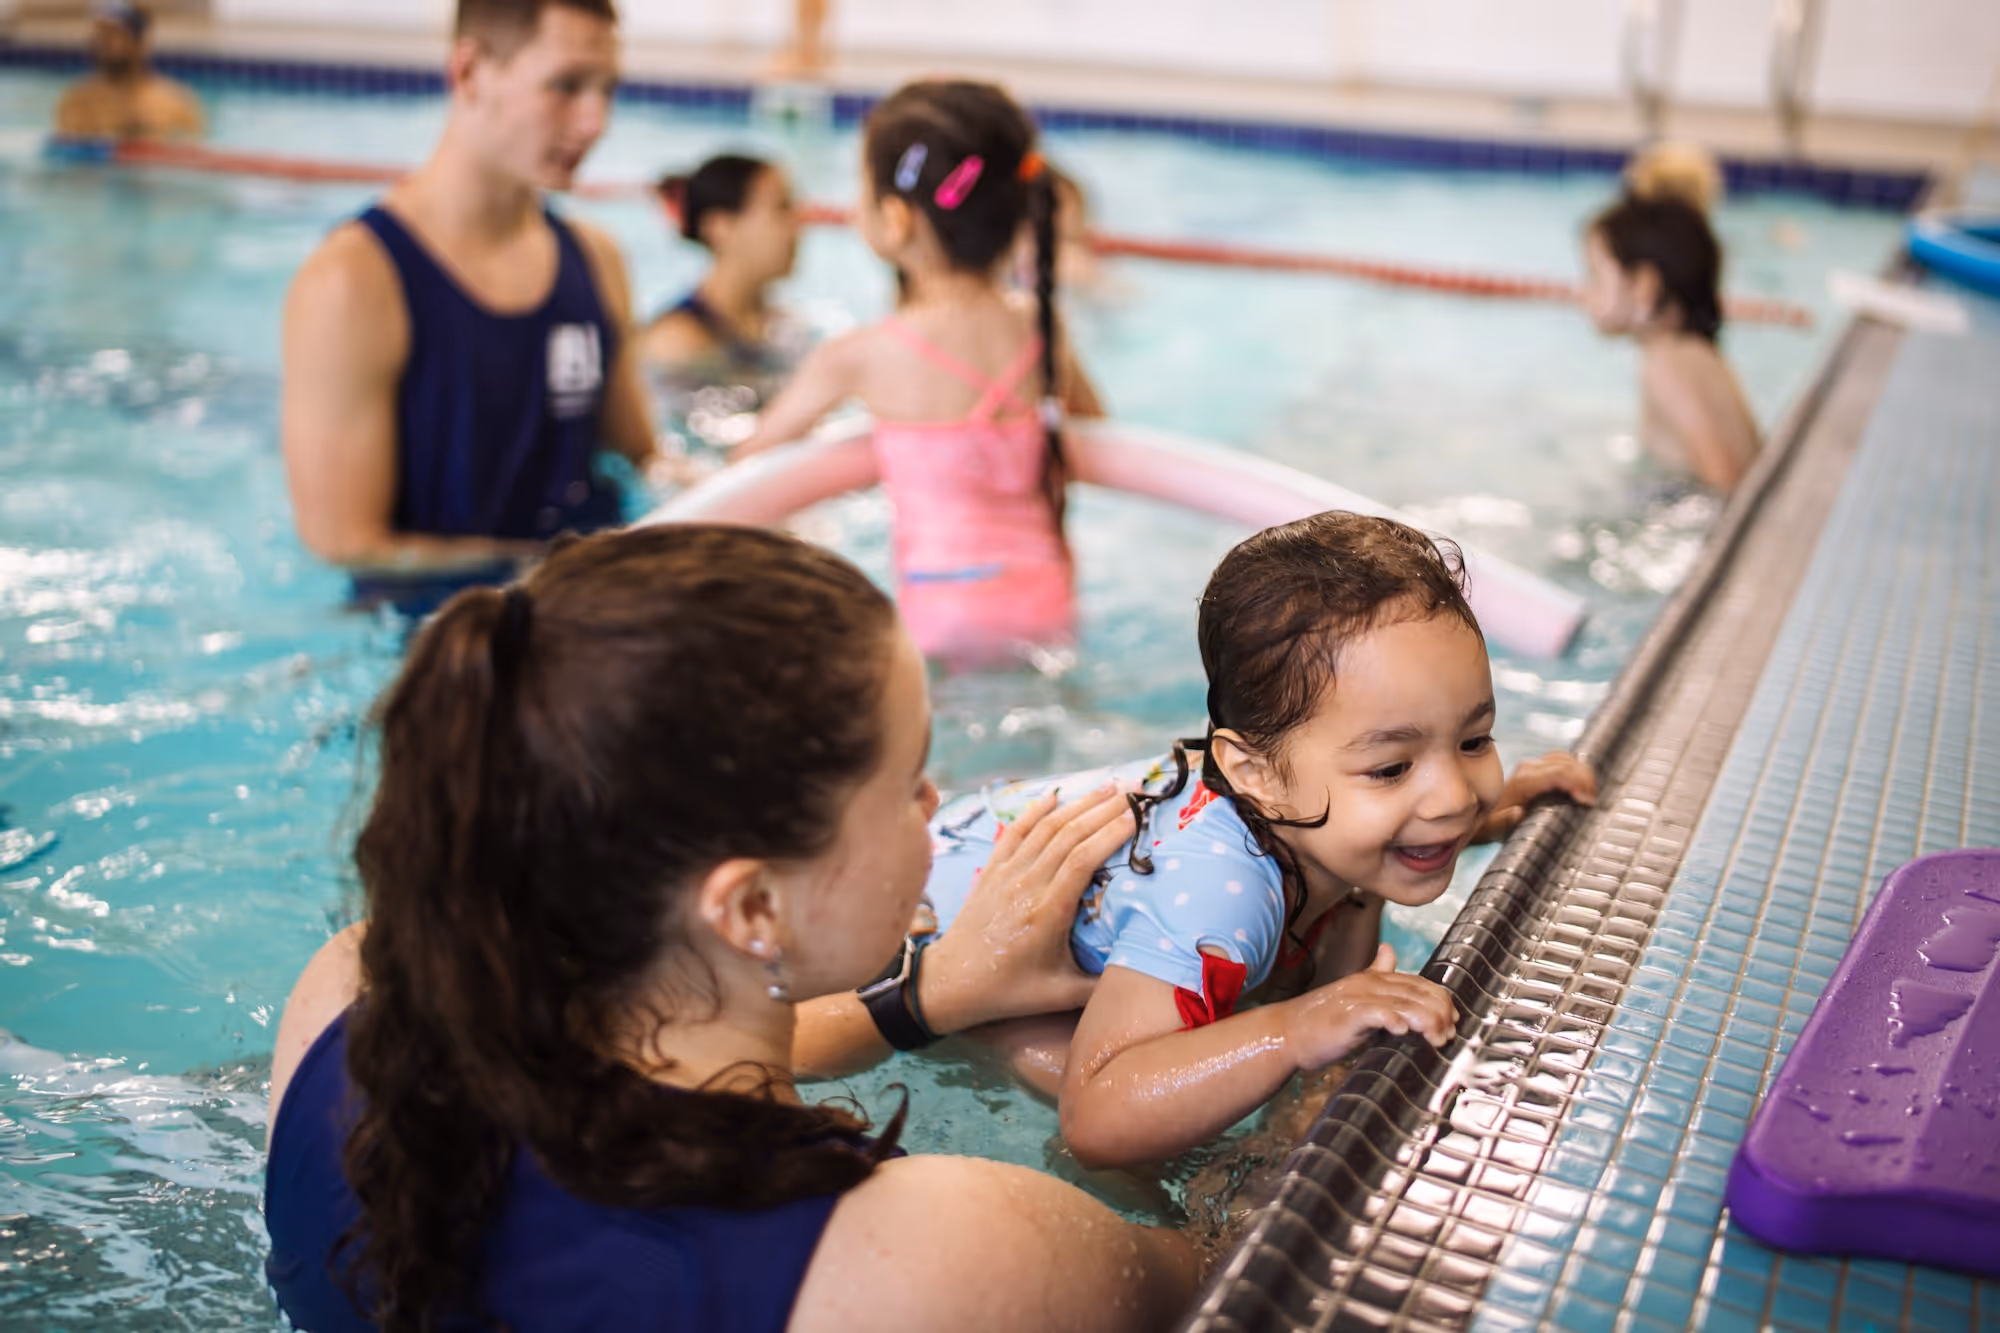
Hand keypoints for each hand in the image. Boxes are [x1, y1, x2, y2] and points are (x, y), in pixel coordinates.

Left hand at [917, 784, 1135, 1034]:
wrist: (952, 982)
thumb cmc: (1009, 990)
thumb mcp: (1059, 995)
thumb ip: (1101, 985)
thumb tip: (1144, 970)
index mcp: (1047, 912)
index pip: (1083, 859)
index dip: (1110, 833)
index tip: (1137, 816)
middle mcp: (1027, 885)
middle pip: (1069, 834)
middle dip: (1104, 808)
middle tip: (1134, 791)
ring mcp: (1006, 874)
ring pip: (1046, 827)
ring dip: (1078, 803)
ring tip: (1108, 787)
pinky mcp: (991, 871)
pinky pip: (1015, 832)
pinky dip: (1035, 810)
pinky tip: (1054, 795)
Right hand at [1280, 945, 1457, 1070]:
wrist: (1287, 1033)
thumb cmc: (1322, 1020)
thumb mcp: (1353, 994)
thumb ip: (1375, 974)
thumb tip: (1389, 950)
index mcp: (1372, 978)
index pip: (1418, 983)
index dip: (1440, 999)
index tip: (1453, 1020)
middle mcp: (1368, 984)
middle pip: (1417, 992)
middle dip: (1440, 1012)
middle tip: (1449, 1033)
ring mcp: (1358, 998)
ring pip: (1405, 1004)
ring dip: (1427, 1022)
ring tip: (1437, 1039)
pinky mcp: (1348, 1015)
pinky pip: (1379, 1014)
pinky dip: (1395, 1022)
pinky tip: (1405, 1033)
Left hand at [1476, 750, 1597, 841]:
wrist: (1474, 814)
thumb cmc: (1486, 826)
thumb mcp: (1491, 829)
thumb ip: (1503, 821)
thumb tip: (1517, 812)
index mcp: (1522, 783)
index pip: (1558, 773)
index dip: (1579, 782)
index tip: (1589, 801)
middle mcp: (1527, 770)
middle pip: (1566, 763)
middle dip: (1585, 779)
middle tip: (1594, 801)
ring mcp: (1530, 767)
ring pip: (1565, 759)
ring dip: (1581, 773)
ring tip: (1589, 795)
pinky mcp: (1533, 768)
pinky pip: (1559, 760)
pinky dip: (1574, 769)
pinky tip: (1579, 786)